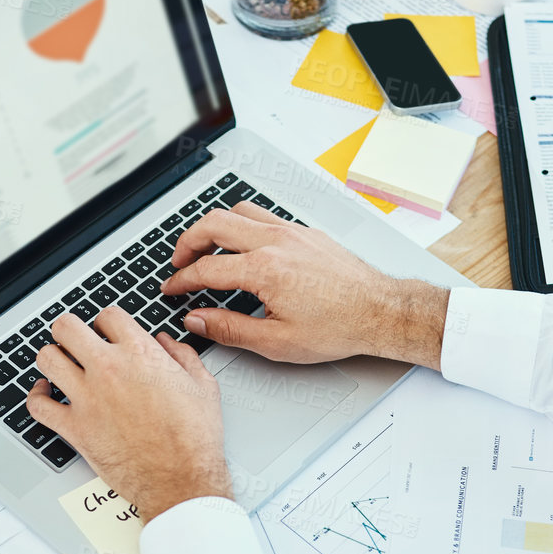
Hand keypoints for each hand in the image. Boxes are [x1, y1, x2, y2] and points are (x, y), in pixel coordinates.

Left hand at [26, 308, 231, 522]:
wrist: (181, 479)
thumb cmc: (194, 439)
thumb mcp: (202, 386)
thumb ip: (183, 356)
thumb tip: (168, 343)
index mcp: (140, 354)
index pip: (108, 316)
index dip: (106, 322)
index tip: (107, 331)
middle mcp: (108, 369)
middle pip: (67, 328)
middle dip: (70, 330)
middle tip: (75, 340)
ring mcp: (86, 398)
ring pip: (47, 359)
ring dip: (52, 358)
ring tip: (60, 363)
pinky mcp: (74, 428)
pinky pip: (38, 406)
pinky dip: (36, 397)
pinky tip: (45, 394)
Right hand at [164, 200, 449, 367]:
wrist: (380, 311)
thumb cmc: (338, 327)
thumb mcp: (276, 342)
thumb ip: (228, 329)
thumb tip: (197, 322)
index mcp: (264, 270)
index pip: (206, 268)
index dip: (181, 280)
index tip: (171, 289)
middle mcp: (276, 242)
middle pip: (214, 224)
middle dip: (188, 241)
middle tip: (180, 261)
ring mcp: (292, 231)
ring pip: (239, 211)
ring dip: (215, 227)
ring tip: (206, 247)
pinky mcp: (306, 231)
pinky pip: (264, 215)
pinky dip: (244, 224)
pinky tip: (245, 244)